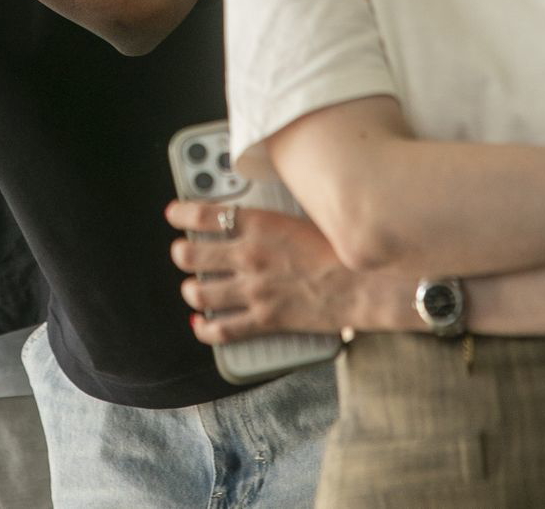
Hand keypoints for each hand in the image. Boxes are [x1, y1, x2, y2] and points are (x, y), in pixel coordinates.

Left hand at [165, 200, 411, 342]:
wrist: (370, 284)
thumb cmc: (343, 249)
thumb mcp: (301, 217)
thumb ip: (269, 220)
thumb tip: (247, 220)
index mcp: (258, 224)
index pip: (201, 213)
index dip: (180, 213)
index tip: (175, 214)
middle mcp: (248, 255)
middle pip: (189, 255)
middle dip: (181, 254)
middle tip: (184, 253)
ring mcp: (254, 290)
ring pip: (197, 293)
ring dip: (191, 291)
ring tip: (195, 289)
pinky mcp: (266, 320)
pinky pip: (222, 330)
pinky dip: (205, 330)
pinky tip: (201, 325)